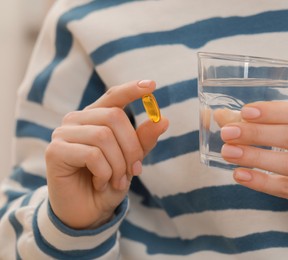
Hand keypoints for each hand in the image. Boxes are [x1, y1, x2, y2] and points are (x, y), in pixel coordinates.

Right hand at [45, 80, 168, 228]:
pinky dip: (104, 173)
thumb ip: (143, 140)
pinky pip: (92, 155)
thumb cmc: (108, 182)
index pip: (113, 96)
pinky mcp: (54, 151)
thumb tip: (163, 119)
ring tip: (116, 181)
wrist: (86, 212)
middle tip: (134, 171)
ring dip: (118, 165)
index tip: (151, 85)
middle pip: (114, 117)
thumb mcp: (131, 161)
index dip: (131, 90)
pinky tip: (100, 182)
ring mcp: (63, 134)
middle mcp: (77, 120)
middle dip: (132, 147)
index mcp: (95, 118)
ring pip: (104, 137)